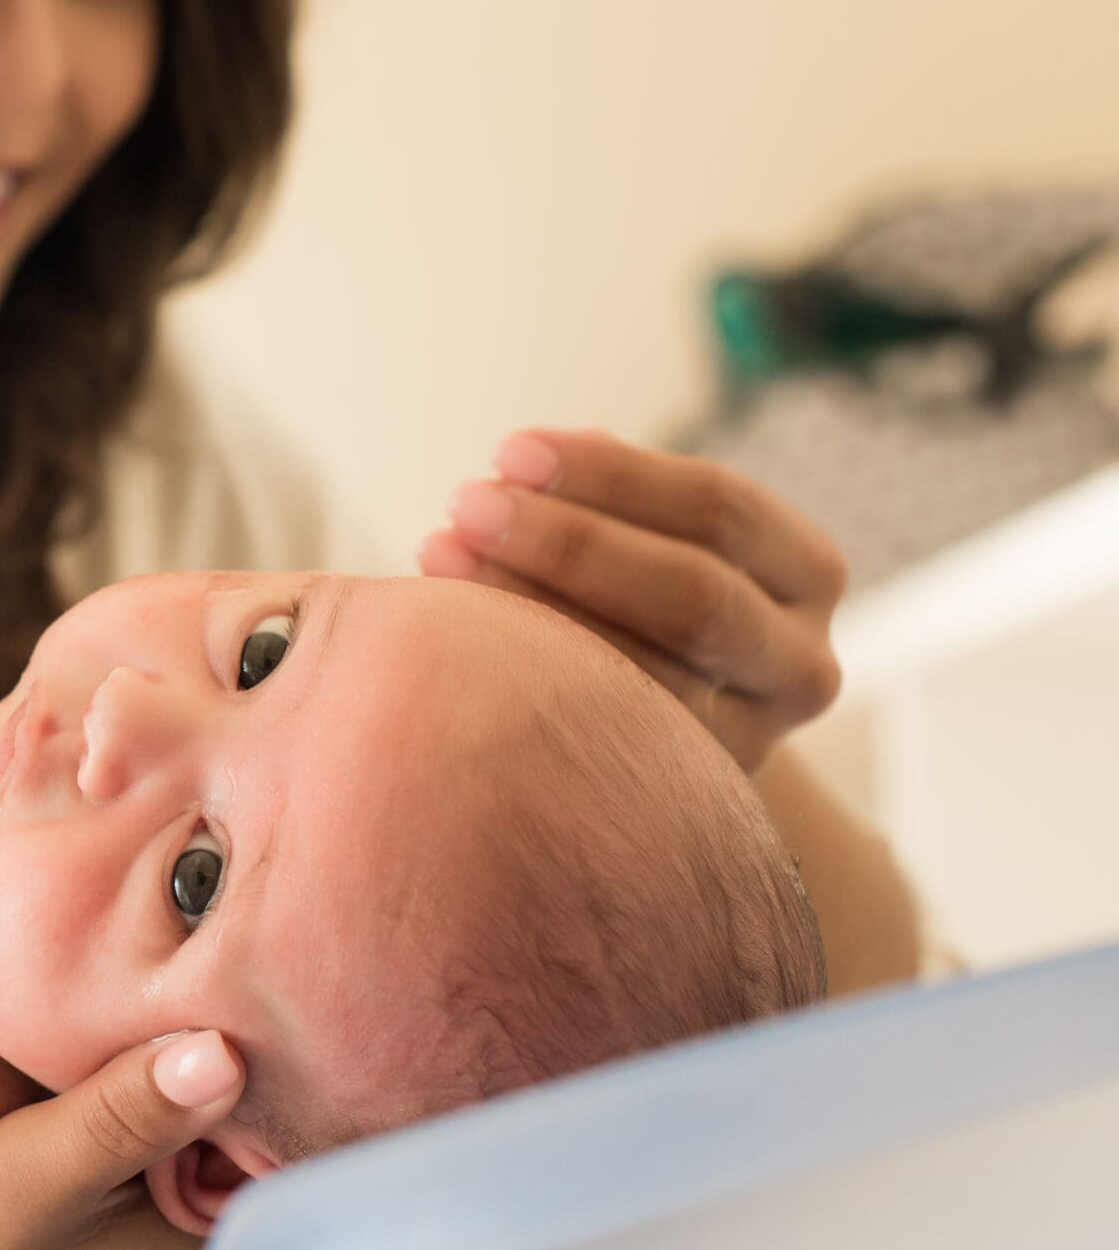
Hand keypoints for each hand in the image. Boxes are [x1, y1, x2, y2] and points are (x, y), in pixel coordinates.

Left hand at [418, 428, 848, 774]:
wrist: (664, 738)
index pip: (720, 508)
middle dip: (569, 542)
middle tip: (465, 503)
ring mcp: (756, 743)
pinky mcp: (693, 799)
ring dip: (535, 607)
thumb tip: (529, 466)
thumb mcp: (647, 537)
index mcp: (809, 572)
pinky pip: (611, 739)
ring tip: (440, 553)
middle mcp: (803, 664)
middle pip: (693, 593)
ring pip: (650, 676)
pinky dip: (526, 681)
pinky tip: (449, 641)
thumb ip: (607, 496)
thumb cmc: (636, 599)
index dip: (611, 475)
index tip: (508, 450)